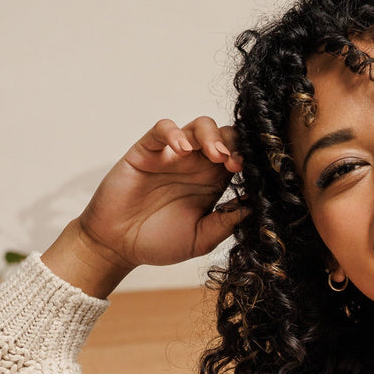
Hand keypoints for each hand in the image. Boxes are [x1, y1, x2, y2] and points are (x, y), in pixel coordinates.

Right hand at [44, 117, 248, 296]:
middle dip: (234, 144)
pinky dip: (174, 132)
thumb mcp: (201, 239)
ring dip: (211, 135)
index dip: (247, 160)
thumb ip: (226, 223)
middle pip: (224, 136)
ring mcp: (171, 156)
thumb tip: (256, 207)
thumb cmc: (159, 243)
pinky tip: (181, 149)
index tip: (249, 174)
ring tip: (215, 155)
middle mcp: (195, 165)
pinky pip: (162, 129)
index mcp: (212, 184)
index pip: (237, 158)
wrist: (118, 246)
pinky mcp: (147, 151)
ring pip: (198, 126)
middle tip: (234, 163)